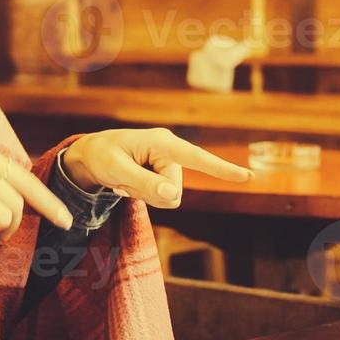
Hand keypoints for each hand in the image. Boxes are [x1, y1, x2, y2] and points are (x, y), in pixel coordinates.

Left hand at [60, 128, 252, 208]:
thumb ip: (145, 183)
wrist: (91, 155)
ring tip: (128, 178)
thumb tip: (174, 196)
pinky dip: (146, 195)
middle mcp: (170, 150)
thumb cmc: (101, 157)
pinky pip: (164, 197)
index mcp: (162, 142)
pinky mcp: (165, 173)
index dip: (222, 169)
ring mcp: (168, 162)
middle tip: (125, 180)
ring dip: (147, 195)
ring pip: (170, 197)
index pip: (197, 158)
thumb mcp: (116, 170)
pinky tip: (132, 182)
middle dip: (151, 193)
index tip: (248, 176)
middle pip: (174, 190)